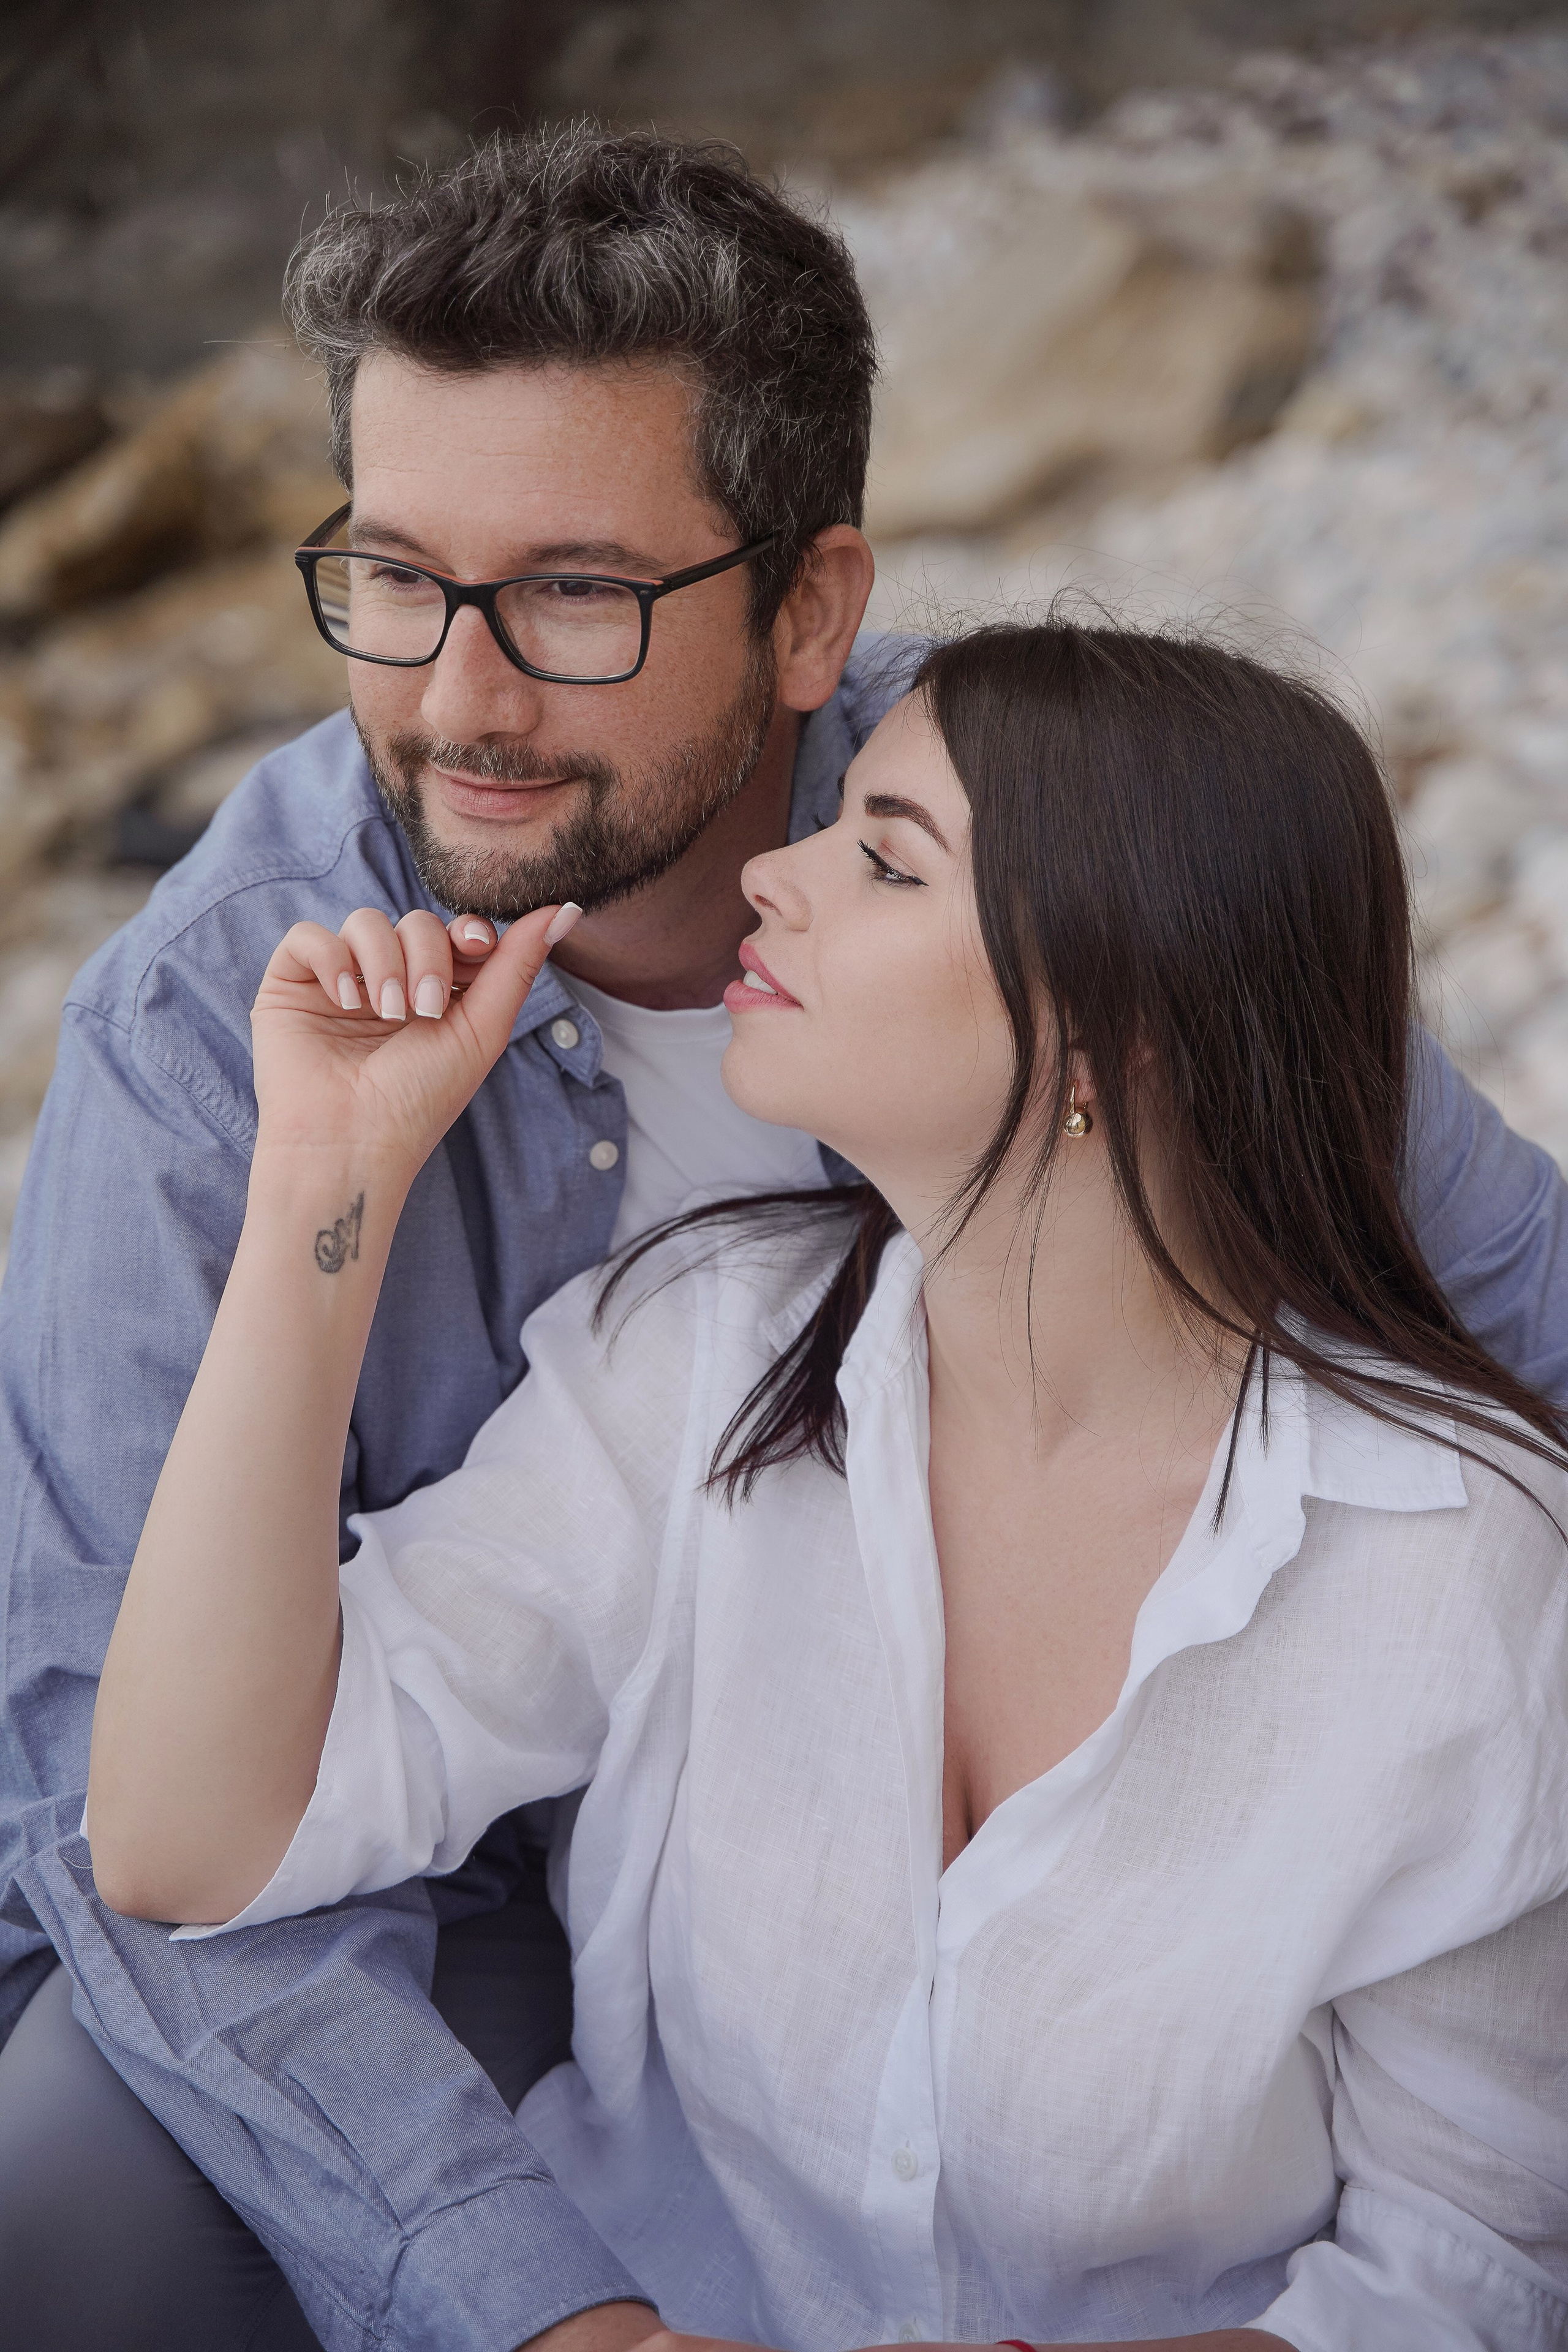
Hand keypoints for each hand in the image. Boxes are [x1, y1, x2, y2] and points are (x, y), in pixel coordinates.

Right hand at [250, 901, 580, 1185]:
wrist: (351, 1143)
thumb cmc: (419, 1100)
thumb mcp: (482, 1030)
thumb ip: (518, 966)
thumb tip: (567, 908)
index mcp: (435, 994)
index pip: (454, 933)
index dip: (468, 930)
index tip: (477, 947)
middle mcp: (387, 982)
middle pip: (415, 922)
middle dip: (428, 957)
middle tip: (426, 1008)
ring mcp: (339, 982)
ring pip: (365, 921)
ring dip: (384, 962)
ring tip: (386, 1012)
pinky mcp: (290, 985)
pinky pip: (308, 935)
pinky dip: (331, 959)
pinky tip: (345, 1001)